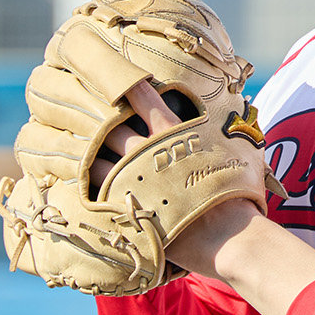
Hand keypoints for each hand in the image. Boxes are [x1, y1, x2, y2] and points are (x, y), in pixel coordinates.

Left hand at [95, 81, 257, 279]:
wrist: (231, 237)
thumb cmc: (239, 194)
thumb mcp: (242, 151)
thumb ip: (231, 129)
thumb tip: (243, 104)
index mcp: (175, 135)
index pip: (145, 99)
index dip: (129, 86)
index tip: (116, 77)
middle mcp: (149, 155)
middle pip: (112, 129)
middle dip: (97, 121)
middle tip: (80, 113)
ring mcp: (135, 183)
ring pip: (98, 162)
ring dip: (87, 157)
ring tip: (70, 150)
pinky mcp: (127, 211)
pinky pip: (96, 199)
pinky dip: (87, 192)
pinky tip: (76, 189)